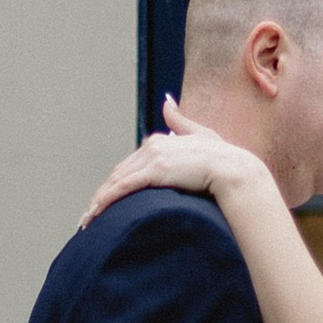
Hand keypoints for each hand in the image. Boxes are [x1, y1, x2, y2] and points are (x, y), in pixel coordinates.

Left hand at [82, 98, 262, 225]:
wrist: (234, 169)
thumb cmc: (223, 158)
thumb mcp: (201, 134)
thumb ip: (180, 121)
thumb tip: (167, 102)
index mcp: (158, 142)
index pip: (128, 166)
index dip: (114, 183)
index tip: (105, 200)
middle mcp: (151, 147)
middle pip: (118, 174)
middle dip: (102, 195)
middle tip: (90, 215)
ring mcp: (152, 158)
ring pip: (116, 182)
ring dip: (99, 202)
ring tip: (88, 220)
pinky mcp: (155, 172)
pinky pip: (123, 188)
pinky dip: (106, 200)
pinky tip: (97, 213)